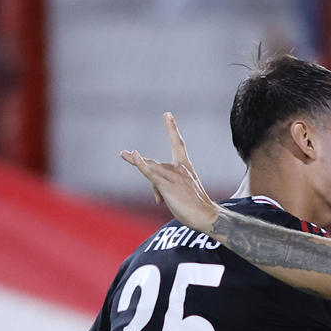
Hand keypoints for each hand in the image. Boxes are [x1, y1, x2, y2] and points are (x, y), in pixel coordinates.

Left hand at [121, 114, 218, 233]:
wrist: (206, 216)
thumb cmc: (195, 207)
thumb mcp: (181, 194)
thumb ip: (167, 189)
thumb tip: (157, 196)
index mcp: (186, 167)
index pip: (178, 144)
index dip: (172, 128)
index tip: (167, 114)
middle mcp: (179, 168)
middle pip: (155, 164)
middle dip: (139, 161)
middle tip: (124, 154)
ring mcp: (173, 176)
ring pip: (151, 171)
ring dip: (143, 175)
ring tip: (125, 158)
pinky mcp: (167, 185)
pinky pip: (150, 173)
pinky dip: (140, 164)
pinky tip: (132, 155)